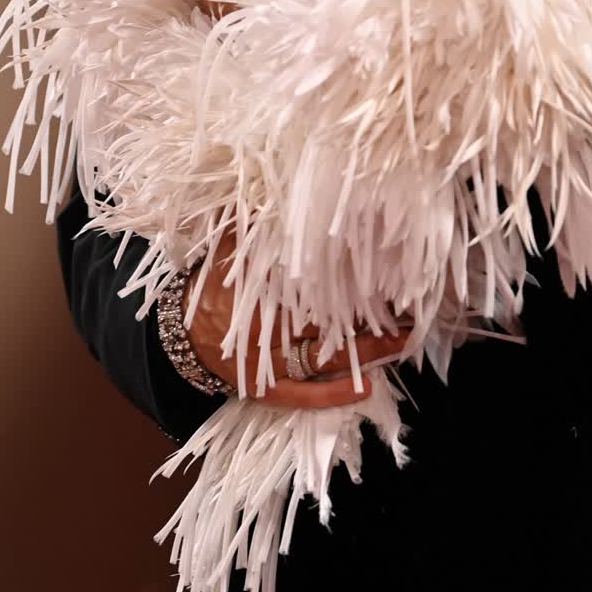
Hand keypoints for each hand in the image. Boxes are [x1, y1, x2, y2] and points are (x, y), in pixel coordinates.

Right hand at [186, 234, 412, 408]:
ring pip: (324, 358)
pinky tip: (366, 388)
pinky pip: (304, 396)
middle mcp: (266, 329)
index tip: (382, 266)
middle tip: (409, 304)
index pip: (309, 284)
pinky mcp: (269, 391)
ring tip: (403, 340)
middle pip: (327, 321)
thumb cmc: (213, 289)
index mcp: (258, 292)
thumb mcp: (226, 253)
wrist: (182, 338)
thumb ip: (249, 227)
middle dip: (369, 313)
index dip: (348, 277)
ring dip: (365, 351)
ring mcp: (269, 364)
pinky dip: (335, 394)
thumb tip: (273, 194)